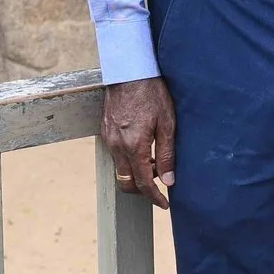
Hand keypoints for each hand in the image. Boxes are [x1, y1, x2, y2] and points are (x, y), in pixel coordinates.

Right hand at [100, 77, 174, 208]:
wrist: (128, 69)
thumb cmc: (152, 93)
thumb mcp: (167, 123)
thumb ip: (167, 154)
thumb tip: (169, 181)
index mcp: (134, 146)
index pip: (143, 183)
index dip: (155, 198)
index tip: (165, 203)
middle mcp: (117, 146)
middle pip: (126, 182)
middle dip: (142, 190)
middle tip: (159, 185)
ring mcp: (109, 138)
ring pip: (119, 169)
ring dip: (135, 173)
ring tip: (155, 161)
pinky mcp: (105, 130)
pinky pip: (115, 155)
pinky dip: (128, 160)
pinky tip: (142, 148)